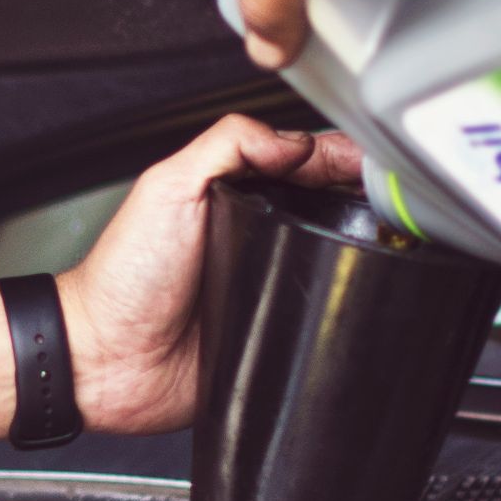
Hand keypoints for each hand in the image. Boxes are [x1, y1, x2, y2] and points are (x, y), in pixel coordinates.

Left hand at [0, 116, 362, 447]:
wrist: (106, 360)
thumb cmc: (123, 279)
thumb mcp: (168, 187)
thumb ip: (226, 146)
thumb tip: (294, 141)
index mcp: (234, 196)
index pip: (303, 164)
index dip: (341, 158)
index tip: (373, 161)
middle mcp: (257, 238)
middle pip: (330, 209)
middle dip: (367, 202)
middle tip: (393, 202)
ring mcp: (270, 286)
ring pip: (336, 263)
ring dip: (364, 254)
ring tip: (392, 244)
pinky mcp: (276, 333)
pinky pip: (322, 321)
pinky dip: (343, 311)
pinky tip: (363, 299)